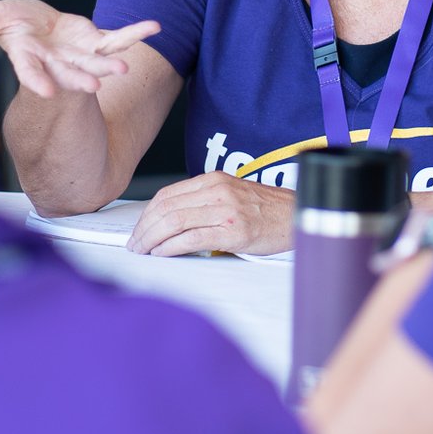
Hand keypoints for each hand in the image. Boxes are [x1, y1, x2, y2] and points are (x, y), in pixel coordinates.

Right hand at [0, 0, 157, 97]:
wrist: (39, 24)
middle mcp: (57, 62)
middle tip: (95, 86)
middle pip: (69, 73)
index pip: (31, 72)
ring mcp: (79, 55)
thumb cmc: (14, 23)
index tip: (45, 91)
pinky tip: (156, 27)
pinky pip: (119, 38)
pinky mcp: (95, 41)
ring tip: (123, 70)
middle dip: (81, 79)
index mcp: (31, 59)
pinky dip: (136, 32)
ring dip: (109, 65)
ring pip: (96, 62)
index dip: (37, 80)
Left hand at [126, 171, 293, 255]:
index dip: (146, 214)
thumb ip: (203, 202)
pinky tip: (162, 253)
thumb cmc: (265, 210)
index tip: (138, 229)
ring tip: (144, 251)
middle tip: (135, 244)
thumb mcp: (231, 195)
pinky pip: (192, 238)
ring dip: (152, 239)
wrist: (297, 216)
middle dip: (144, 228)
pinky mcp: (232, 231)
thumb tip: (171, 221)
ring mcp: (225, 210)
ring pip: (174, 222)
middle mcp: (217, 191)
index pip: (167, 195)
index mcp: (213, 180)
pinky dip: (171, 247)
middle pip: (166, 208)